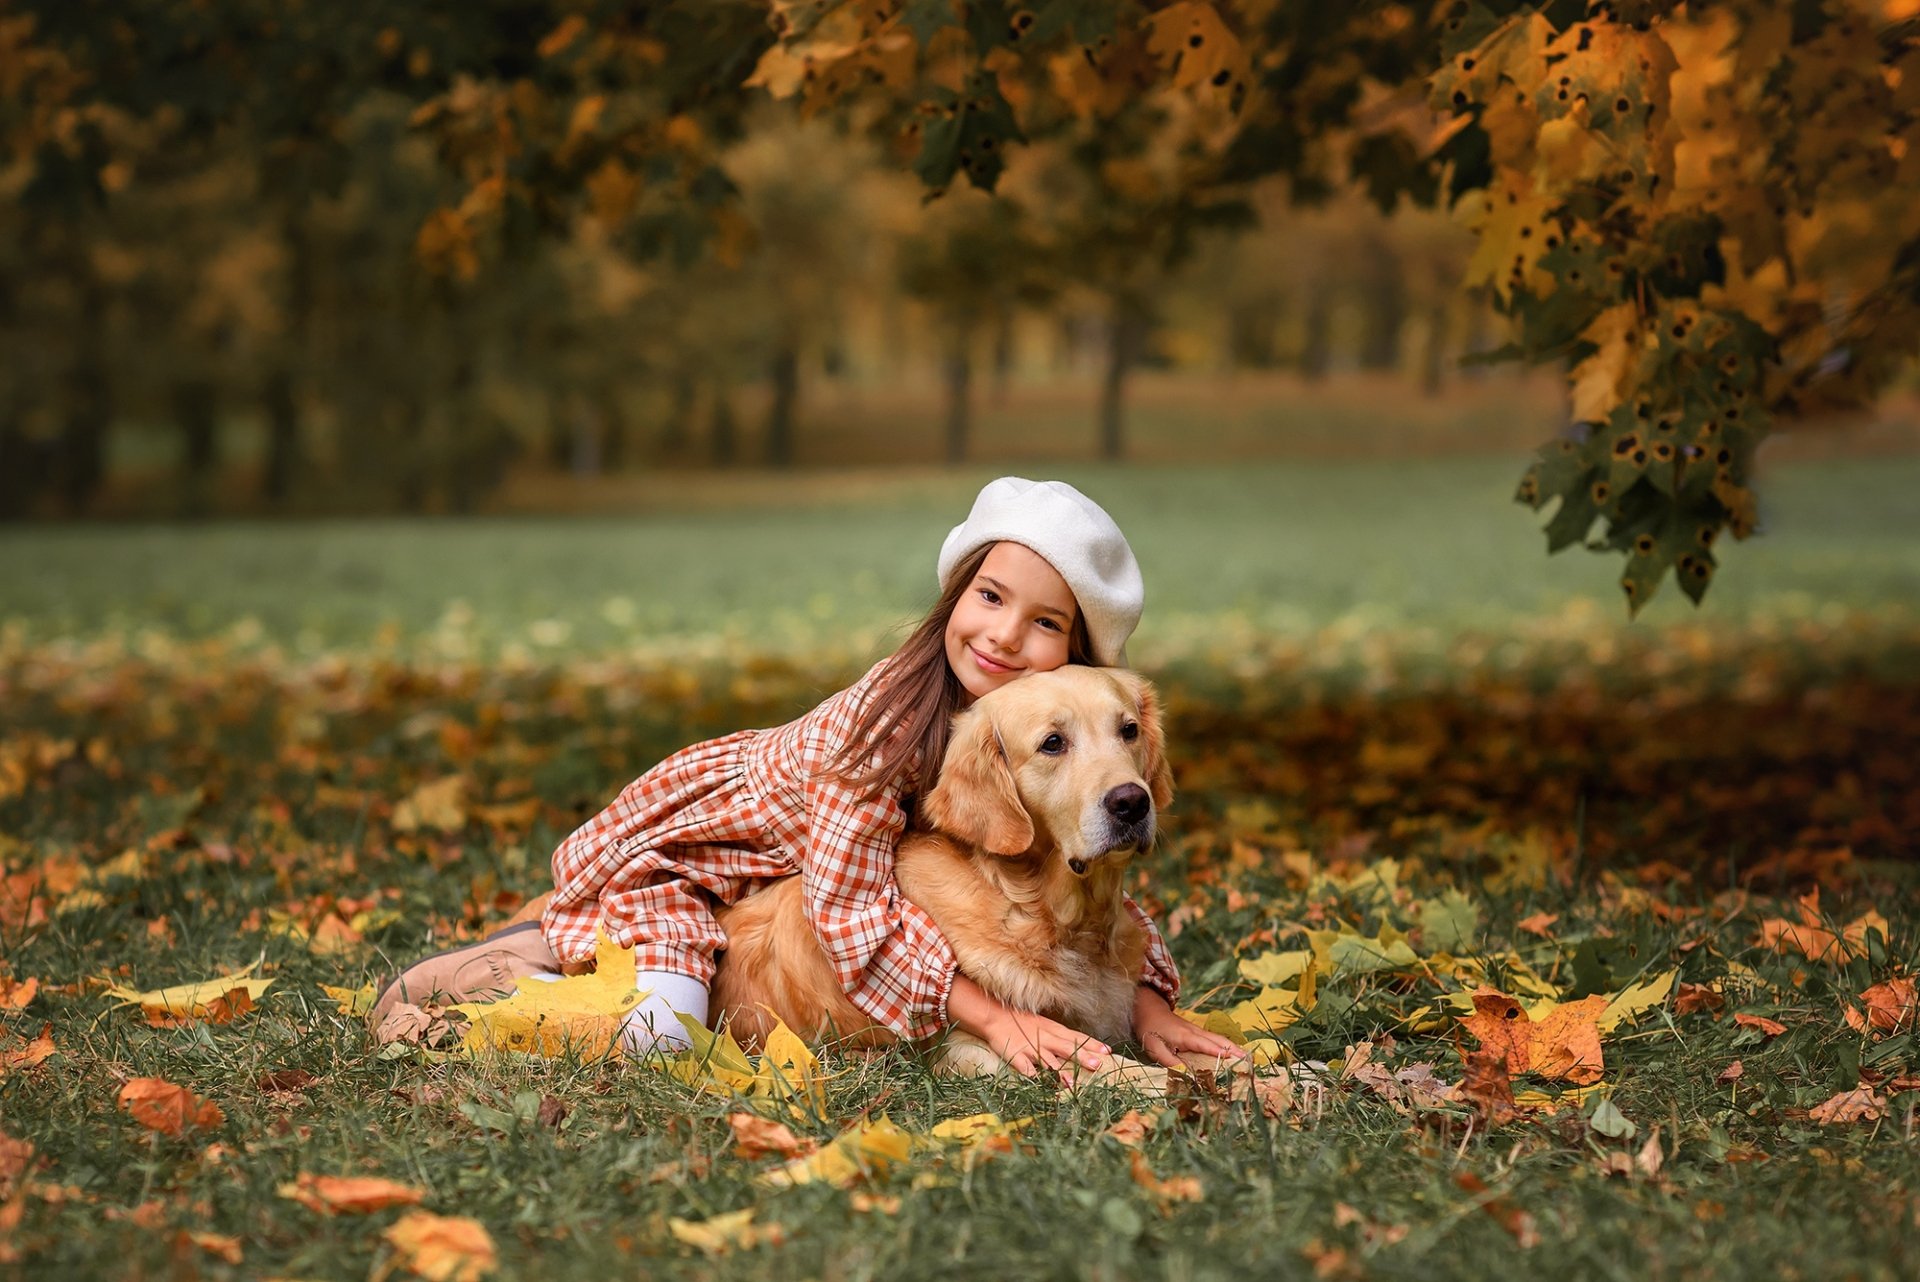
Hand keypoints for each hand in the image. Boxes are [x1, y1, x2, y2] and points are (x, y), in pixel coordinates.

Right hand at [947, 973, 1109, 1078]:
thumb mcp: (1047, 1027)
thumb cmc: (1025, 1023)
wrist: (997, 1016)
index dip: (1092, 1045)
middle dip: (1081, 1057)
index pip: (1077, 1038)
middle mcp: (1046, 1039)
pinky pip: (1023, 1066)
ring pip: (1047, 1060)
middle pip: (1066, 1048)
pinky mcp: (1016, 1055)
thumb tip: (1085, 1049)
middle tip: (1096, 1065)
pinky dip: (1029, 1073)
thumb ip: (1063, 1038)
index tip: (1108, 1052)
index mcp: (1054, 1032)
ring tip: (1070, 1083)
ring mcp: (1031, 1047)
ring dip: (1058, 1071)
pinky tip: (1035, 1081)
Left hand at [1132, 986, 1248, 1069]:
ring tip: (1249, 1059)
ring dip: (1234, 1048)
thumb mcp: (1154, 1048)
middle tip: (1250, 1062)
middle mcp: (1195, 1032)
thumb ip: (1169, 1062)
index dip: (1218, 1053)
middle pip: (1219, 1041)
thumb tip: (1185, 1075)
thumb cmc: (1150, 1029)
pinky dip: (1227, 1046)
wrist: (1148, 1009)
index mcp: (1185, 1036)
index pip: (1205, 1045)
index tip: (1233, 1060)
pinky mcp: (1198, 1032)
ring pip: (1220, 1039)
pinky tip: (1234, 1053)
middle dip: (1234, 1051)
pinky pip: (1215, 1040)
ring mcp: (1198, 1031)